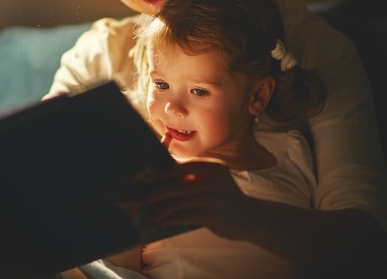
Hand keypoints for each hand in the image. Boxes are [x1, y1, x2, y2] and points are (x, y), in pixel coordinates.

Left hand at [138, 160, 255, 239]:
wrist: (249, 217)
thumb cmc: (221, 195)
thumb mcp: (210, 178)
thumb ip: (189, 173)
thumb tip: (157, 171)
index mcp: (210, 166)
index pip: (179, 165)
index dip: (159, 170)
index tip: (142, 174)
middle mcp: (213, 179)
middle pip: (175, 184)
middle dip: (154, 191)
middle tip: (138, 197)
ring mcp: (213, 197)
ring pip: (178, 201)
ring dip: (159, 208)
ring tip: (147, 211)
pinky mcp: (212, 215)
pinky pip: (184, 216)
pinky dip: (169, 218)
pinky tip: (159, 220)